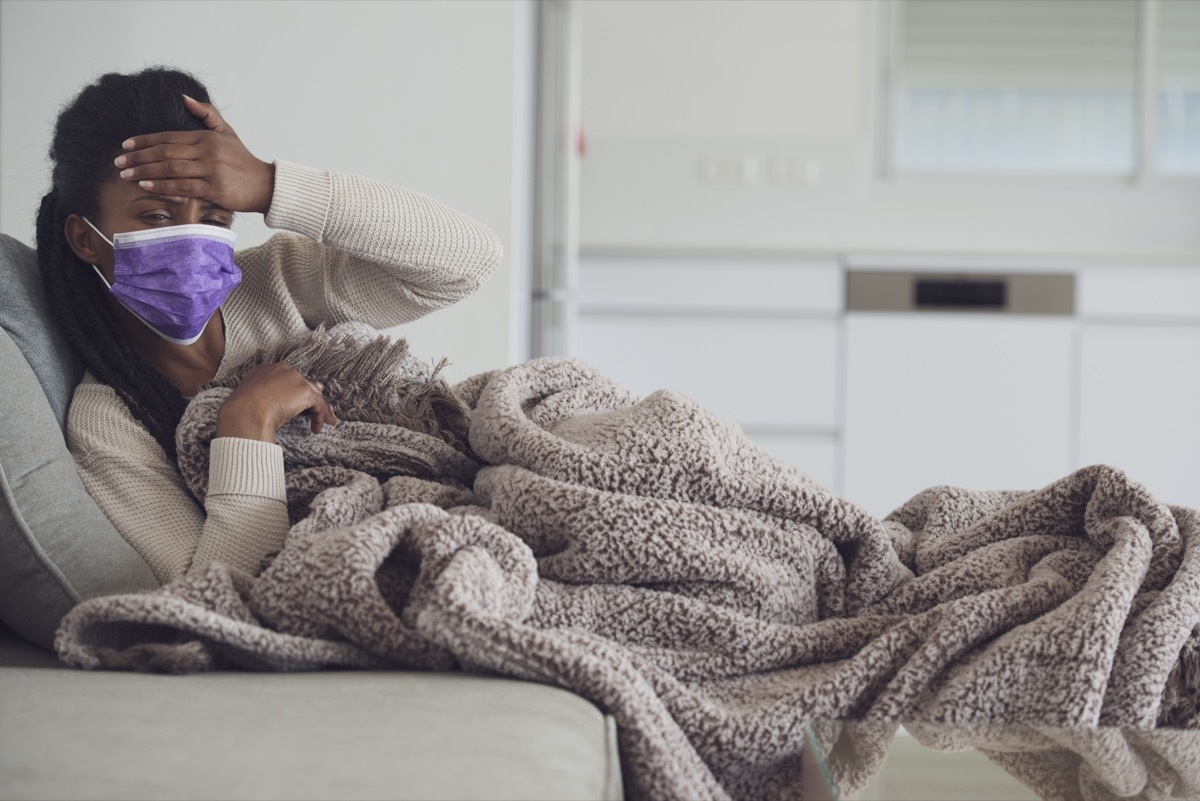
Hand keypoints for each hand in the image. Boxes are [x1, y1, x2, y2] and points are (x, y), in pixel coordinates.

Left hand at [113, 95, 275, 213]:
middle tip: (118, 161)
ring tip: (126, 174)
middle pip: (164, 152)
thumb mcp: (227, 132)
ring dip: (144, 171)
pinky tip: (146, 185)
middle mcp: (207, 151)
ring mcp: (211, 170)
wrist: (265, 185)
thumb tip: (183, 97)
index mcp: (206, 137)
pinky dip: (162, 186)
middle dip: (138, 157)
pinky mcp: (214, 189)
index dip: (144, 140)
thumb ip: (207, 114)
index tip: (125, 145)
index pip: (168, 136)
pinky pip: (182, 187)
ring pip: (170, 169)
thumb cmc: (243, 161)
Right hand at [216, 363, 336, 442]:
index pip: (289, 378)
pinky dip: (320, 417)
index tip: (298, 400)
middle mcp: (283, 370)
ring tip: (323, 422)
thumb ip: (263, 397)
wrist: (245, 413)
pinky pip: (319, 405)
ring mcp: (295, 379)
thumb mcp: (250, 399)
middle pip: (304, 384)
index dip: (296, 390)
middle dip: (313, 397)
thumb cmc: (242, 411)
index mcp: (267, 370)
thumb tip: (280, 405)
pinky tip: (316, 428)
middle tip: (317, 410)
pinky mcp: (305, 391)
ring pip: (314, 394)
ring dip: (321, 410)